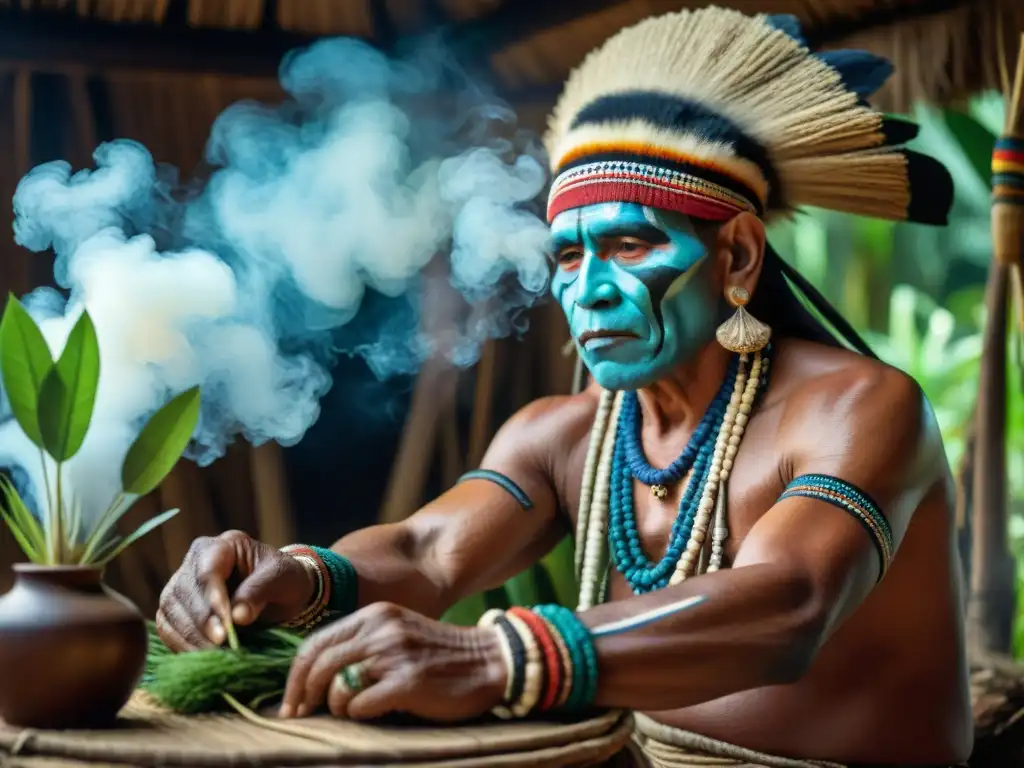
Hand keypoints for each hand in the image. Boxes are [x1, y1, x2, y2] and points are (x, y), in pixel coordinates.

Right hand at [156, 530, 315, 651]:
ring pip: (170, 611)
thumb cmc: (283, 579)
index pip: (207, 570)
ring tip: (214, 656)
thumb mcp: (284, 578)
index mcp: (223, 545)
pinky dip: (181, 645)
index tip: (226, 626)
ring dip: (190, 637)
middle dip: (202, 621)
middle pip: (184, 591)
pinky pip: (167, 628)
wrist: (279, 595)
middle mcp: (194, 562)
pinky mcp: (175, 611)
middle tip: (221, 644)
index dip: (213, 598)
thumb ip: (261, 590)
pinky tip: (201, 658)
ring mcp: (181, 586)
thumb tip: (238, 616)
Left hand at [280, 602, 506, 721]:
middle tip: (298, 717)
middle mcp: (381, 629)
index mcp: (375, 616)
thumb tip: (317, 676)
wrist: (489, 660)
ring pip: (337, 688)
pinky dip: (360, 715)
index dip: (295, 675)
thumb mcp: (397, 634)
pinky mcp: (409, 681)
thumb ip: (363, 643)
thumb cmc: (438, 656)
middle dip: (302, 696)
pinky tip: (375, 712)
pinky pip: (361, 705)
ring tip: (352, 712)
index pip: (316, 642)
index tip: (290, 700)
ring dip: (337, 708)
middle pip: (319, 664)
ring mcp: (395, 654)